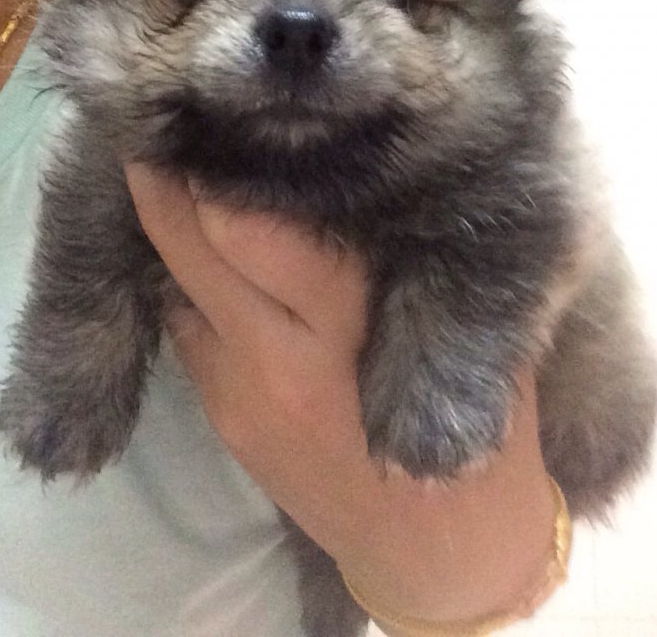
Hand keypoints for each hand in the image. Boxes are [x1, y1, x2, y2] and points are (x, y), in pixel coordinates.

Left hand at [125, 162, 554, 625]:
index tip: (217, 111)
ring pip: (173, 275)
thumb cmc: (488, 418)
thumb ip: (409, 245)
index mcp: (353, 319)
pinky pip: (184, 321)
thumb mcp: (469, 317)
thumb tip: (342, 156)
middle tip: (176, 119)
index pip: (256, 224)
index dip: (221, 162)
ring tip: (175, 165)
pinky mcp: (221, 417)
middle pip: (195, 237)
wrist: (439, 546)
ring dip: (168, 219)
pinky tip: (203, 244)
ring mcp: (240, 391)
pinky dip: (186, 274)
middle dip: (172, 174)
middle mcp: (281, 353)